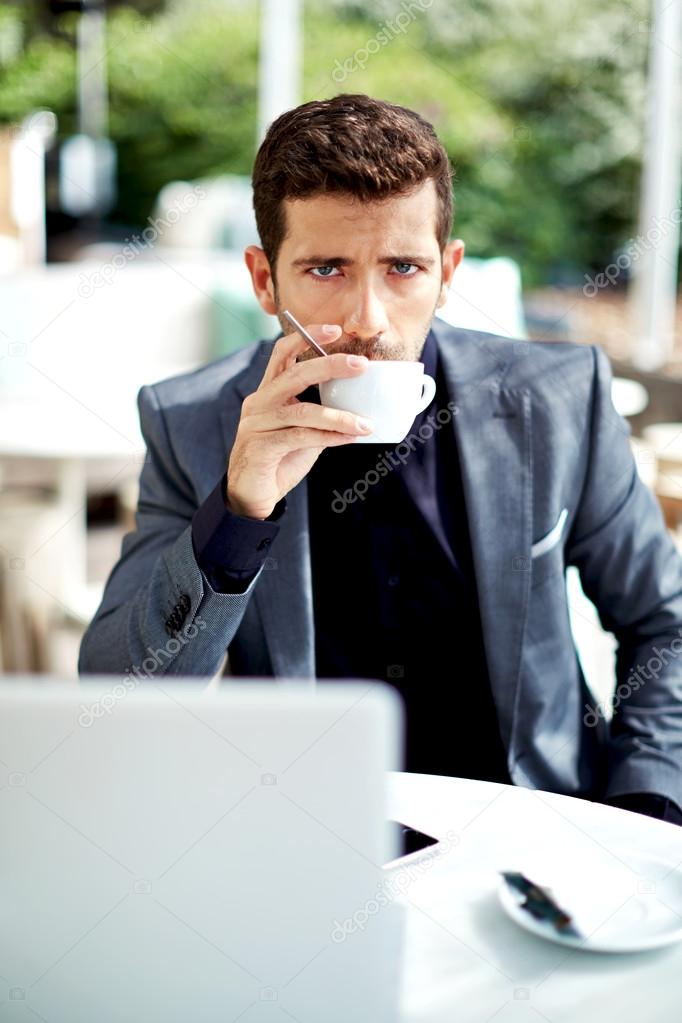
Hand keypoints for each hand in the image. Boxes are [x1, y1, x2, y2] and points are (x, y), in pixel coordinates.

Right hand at [226, 324, 372, 519]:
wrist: (251, 496)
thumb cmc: (278, 460)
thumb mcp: (301, 431)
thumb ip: (319, 414)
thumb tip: (359, 403)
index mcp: (267, 392)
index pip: (283, 354)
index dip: (306, 337)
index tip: (334, 329)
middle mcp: (259, 403)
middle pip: (294, 374)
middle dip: (330, 365)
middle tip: (360, 364)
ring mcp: (257, 424)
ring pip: (302, 411)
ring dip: (339, 416)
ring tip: (365, 423)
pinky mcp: (261, 447)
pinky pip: (301, 437)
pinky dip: (330, 436)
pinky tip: (350, 438)